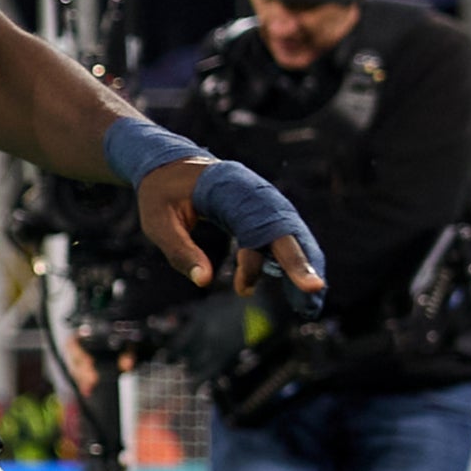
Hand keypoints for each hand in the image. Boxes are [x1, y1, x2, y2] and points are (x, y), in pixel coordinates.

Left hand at [135, 156, 327, 294]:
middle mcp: (255, 193)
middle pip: (286, 231)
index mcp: (231, 190)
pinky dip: (294, 261)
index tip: (270, 289)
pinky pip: (284, 237)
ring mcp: (262, 201)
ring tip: (309, 305)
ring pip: (292, 236)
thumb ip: (180, 251)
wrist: (168, 165)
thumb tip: (204, 282)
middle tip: (313, 297)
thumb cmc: (160, 193)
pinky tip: (298, 289)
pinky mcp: (261, 212)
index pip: (259, 229)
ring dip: (304, 267)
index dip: (275, 258)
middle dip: (302, 265)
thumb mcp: (157, 222)